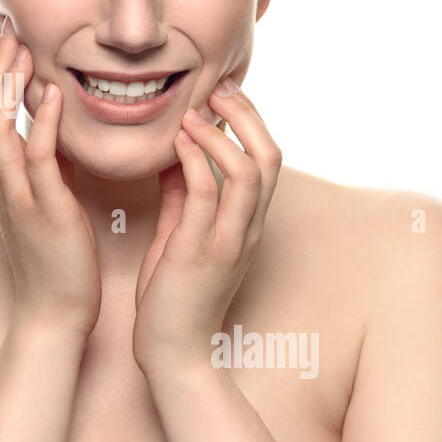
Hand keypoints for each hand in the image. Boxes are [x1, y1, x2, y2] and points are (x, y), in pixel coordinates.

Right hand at [0, 14, 101, 337]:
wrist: (57, 315)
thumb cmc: (60, 261)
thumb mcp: (49, 201)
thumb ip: (48, 164)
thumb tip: (56, 128)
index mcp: (3, 177)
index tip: (8, 34)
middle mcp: (1, 181)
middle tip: (5, 24)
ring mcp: (17, 195)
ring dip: (6, 85)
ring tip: (20, 46)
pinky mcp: (43, 211)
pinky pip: (36, 159)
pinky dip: (41, 123)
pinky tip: (53, 94)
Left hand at [131, 78, 282, 377]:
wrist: (171, 353)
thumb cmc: (172, 297)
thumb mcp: (181, 236)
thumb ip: (183, 197)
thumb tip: (176, 156)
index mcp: (245, 224)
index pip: (265, 161)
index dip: (250, 122)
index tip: (223, 93)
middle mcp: (247, 229)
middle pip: (270, 157)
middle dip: (247, 116)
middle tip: (219, 88)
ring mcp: (229, 240)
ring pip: (249, 171)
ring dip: (223, 133)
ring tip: (196, 110)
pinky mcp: (202, 251)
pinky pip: (207, 193)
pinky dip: (196, 159)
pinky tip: (177, 141)